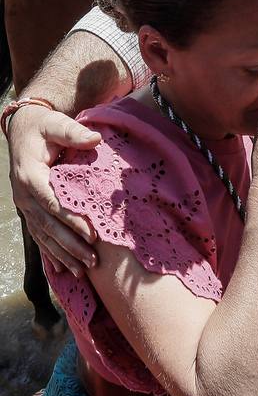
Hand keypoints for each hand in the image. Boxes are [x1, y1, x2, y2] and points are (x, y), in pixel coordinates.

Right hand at [8, 105, 100, 275]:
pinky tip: (64, 268)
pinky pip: (39, 235)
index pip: (53, 204)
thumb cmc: (43, 126)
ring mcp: (24, 205)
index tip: (92, 234)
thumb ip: (74, 133)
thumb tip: (95, 139)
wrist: (23, 128)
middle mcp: (24, 195)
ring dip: (63, 254)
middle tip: (93, 261)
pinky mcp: (29, 209)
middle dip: (71, 245)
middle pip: (49, 226)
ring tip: (83, 271)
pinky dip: (51, 253)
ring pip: (44, 235)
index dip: (72, 220)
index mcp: (30, 176)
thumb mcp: (56, 124)